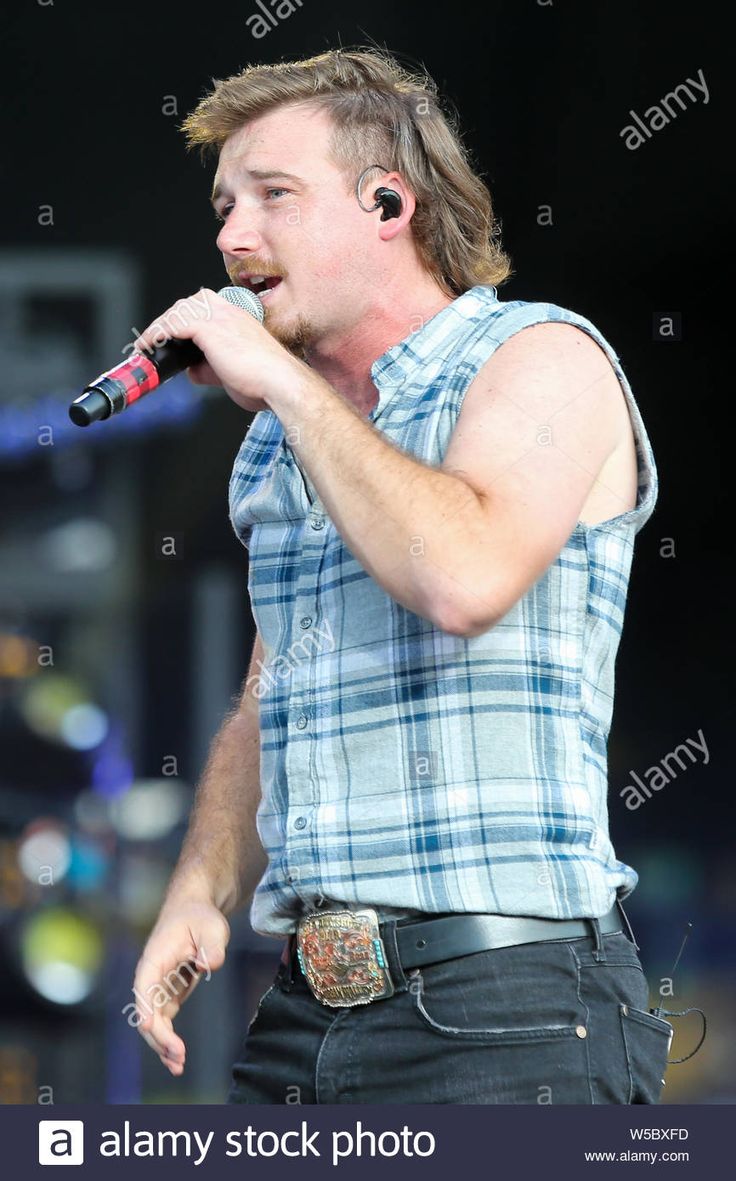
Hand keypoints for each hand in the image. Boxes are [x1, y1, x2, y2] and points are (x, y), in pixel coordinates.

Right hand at [132, 897, 229, 1075]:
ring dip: (162, 1045)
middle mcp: (151, 976)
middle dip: (159, 1036)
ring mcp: (158, 988)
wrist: (194, 912)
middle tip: (178, 1056)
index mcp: (156, 957)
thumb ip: (211, 945)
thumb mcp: (211, 925)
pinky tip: (176, 1058)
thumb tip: (207, 965)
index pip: (145, 985)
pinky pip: (163, 1023)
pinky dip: (168, 1041)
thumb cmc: (199, 917)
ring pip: (153, 1023)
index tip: (148, 1025)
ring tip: (178, 1066)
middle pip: (147, 1011)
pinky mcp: (168, 995)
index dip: (144, 1006)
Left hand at [133, 288, 303, 413]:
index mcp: (236, 315)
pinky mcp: (208, 327)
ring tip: (146, 344)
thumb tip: (192, 370)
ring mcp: (218, 315)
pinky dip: (156, 334)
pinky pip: (173, 324)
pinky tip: (148, 345)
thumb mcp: (231, 371)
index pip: (200, 307)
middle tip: (152, 341)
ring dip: (159, 328)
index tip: (167, 337)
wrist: (278, 382)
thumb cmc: (264, 380)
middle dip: (167, 322)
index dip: (180, 321)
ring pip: (177, 312)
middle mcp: (227, 310)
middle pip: (186, 305)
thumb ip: (209, 367)